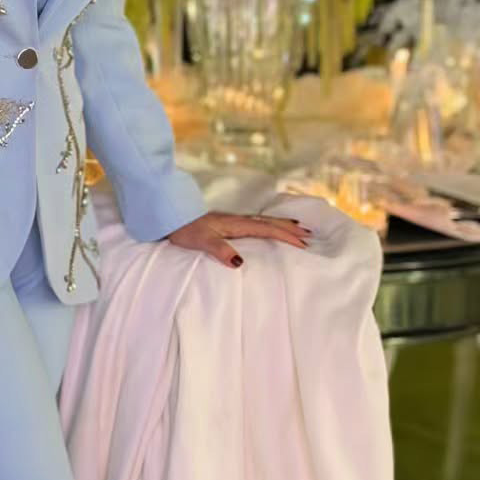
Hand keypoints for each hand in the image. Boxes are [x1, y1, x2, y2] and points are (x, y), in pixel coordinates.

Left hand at [164, 210, 310, 268]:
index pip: (266, 229)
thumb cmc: (185, 231)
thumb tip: (240, 262)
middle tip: (309, 234)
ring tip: (298, 227)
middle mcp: (237, 220)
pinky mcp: (228, 224)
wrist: (170, 218)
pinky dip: (269, 224)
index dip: (285, 235)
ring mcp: (233, 221)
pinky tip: (268, 227)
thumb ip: (220, 250)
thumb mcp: (202, 242)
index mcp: (235, 224)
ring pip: (264, 221)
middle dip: (289, 228)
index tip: (302, 243)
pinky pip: (256, 223)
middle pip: (269, 222)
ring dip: (281, 224)